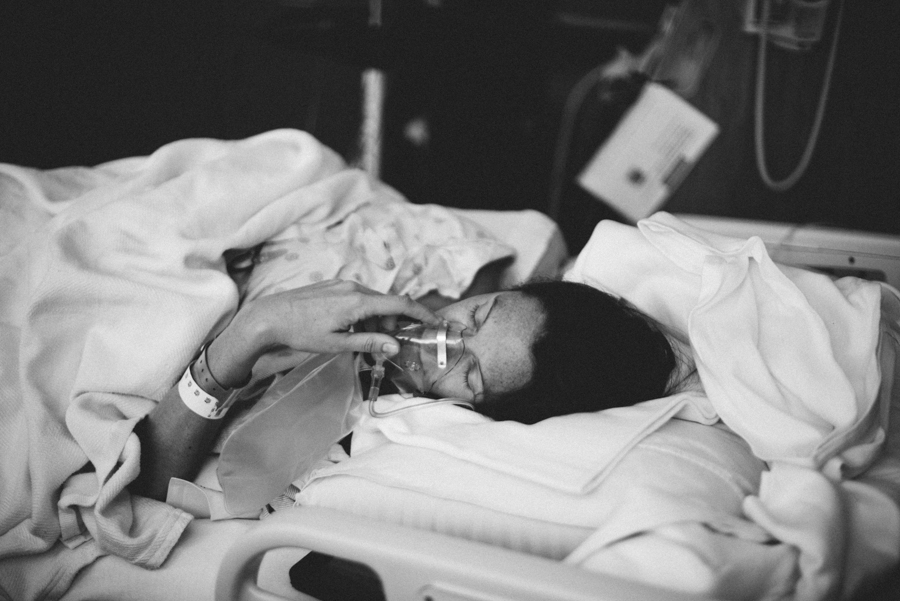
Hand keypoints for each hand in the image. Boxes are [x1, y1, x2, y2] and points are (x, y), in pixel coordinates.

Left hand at [208, 280, 440, 386]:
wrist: (269, 316)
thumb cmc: (301, 332)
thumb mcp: (337, 343)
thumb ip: (369, 342)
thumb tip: (396, 346)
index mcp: (358, 301)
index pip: (400, 305)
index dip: (421, 314)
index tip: (435, 323)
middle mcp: (354, 287)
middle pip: (387, 305)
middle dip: (392, 326)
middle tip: (382, 347)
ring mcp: (343, 284)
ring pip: (373, 303)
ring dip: (375, 322)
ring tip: (360, 342)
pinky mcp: (334, 285)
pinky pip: (359, 299)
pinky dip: (363, 315)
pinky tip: (349, 330)